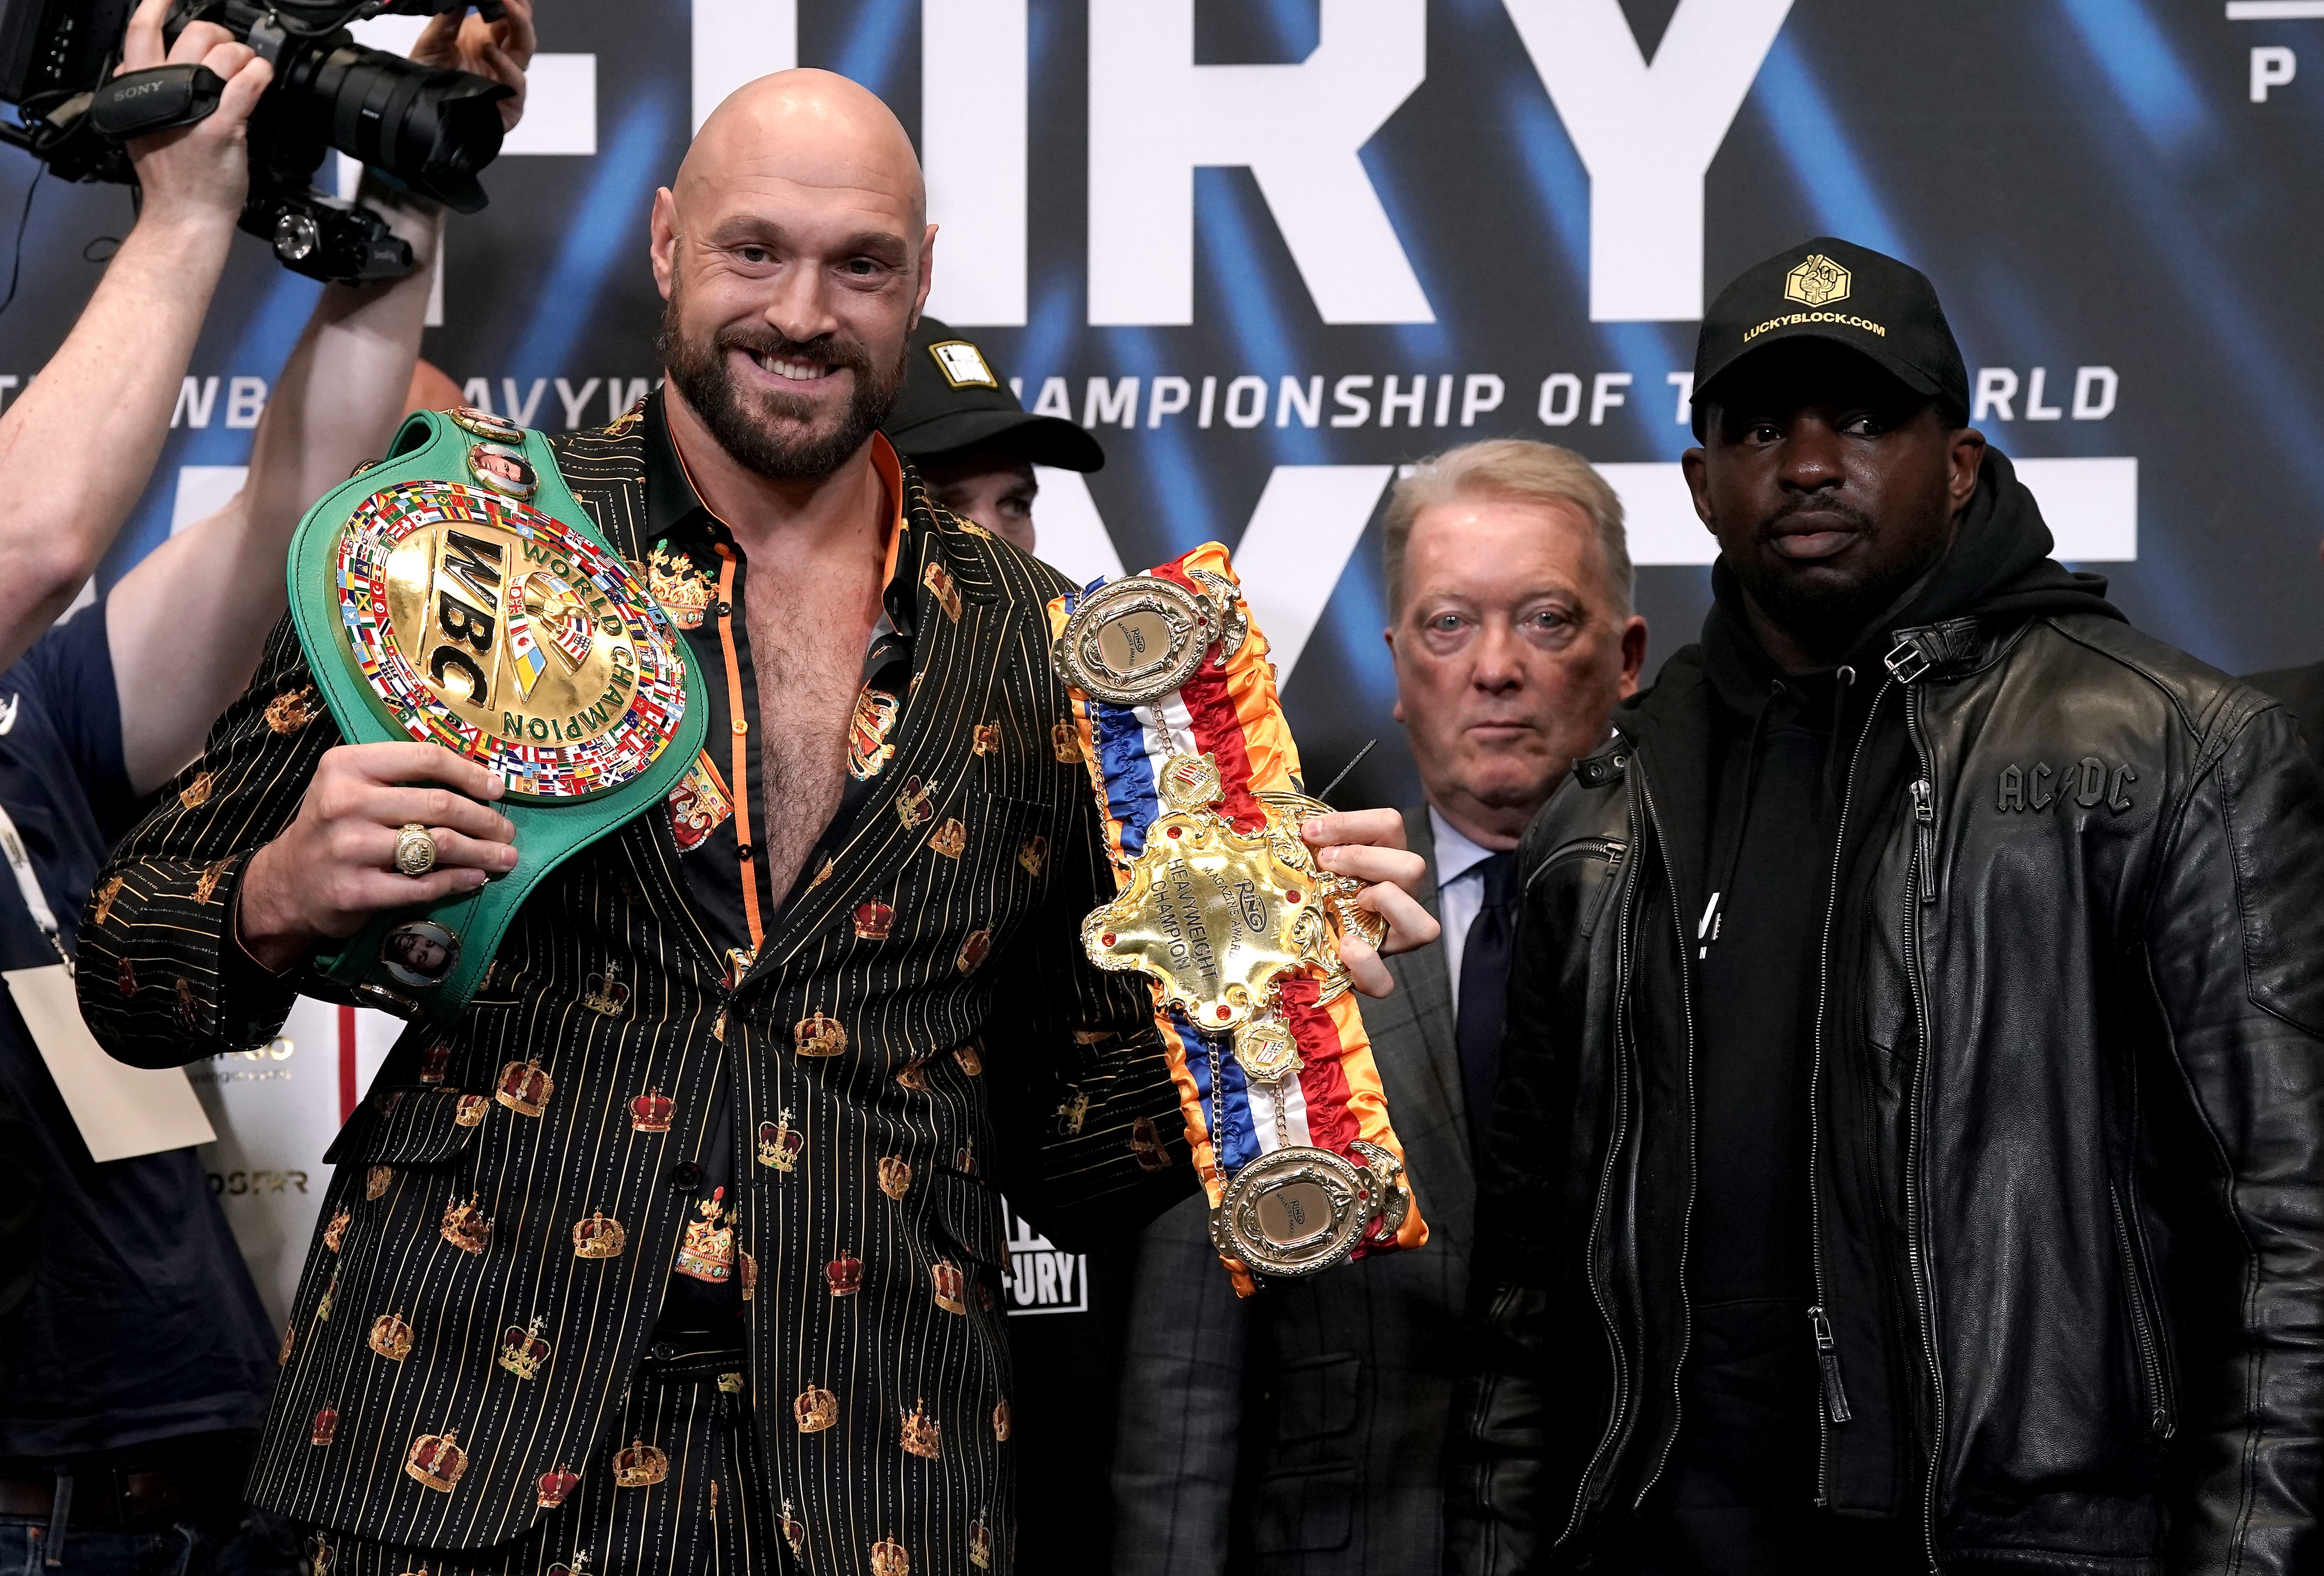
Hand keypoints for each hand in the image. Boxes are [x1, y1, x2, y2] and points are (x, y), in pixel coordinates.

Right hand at [117, 0, 272, 225]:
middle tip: (228, 51)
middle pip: (192, 34)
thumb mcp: (140, 128)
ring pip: (223, 53)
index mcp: (139, 89)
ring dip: (243, 55)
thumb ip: (140, 93)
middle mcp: (163, 92)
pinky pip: (247, 82)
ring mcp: (194, 107)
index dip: (157, 6)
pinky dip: (260, 72)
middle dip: (218, 35)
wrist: (184, 215)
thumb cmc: (171, 178)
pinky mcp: (223, 125)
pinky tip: (262, 76)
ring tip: (247, 70)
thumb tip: (139, 67)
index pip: (141, 33)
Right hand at [236, 742, 519, 972]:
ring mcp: (349, 848)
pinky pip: (424, 885)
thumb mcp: (352, 785)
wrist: (288, 882)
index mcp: (347, 766)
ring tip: (504, 856)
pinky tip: (476, 878)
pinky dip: (458, 881)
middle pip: (440, 805)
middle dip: (485, 820)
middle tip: (507, 830)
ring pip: (439, 845)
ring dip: (482, 852)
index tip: (496, 789)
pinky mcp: (356, 890)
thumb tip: (477, 780)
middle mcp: (345, 803)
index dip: (470, 773)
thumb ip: (402, 776)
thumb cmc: (335, 827)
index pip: (425, 759)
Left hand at [411, 0, 536, 131]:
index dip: (513, 4)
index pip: (508, 17)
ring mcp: (505, 80)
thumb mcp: (432, 42)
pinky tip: (490, 51)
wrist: (420, 114)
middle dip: (521, 12)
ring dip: (520, 27)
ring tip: (506, 8)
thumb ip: (447, 18)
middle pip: (522, 31)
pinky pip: (517, 84)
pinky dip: (507, 66)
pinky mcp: (510, 104)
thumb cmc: (427, 82)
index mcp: (485, 40)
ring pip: (525, 52)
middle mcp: (498, 58)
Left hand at [1301, 808, 1441, 998]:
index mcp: (1383, 861)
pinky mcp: (1374, 975)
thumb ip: (1310, 843)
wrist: (1299, 946)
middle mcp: (1398, 898)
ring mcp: (1392, 938)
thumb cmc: (1310, 893)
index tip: (1310, 832)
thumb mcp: (1311, 863)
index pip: (1388, 824)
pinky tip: (1344, 947)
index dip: (1351, 824)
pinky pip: (1386, 981)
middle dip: (1366, 859)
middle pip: (1413, 867)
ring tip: (1350, 901)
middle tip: (1325, 863)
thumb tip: (1295, 823)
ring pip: (1424, 925)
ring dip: (1386, 903)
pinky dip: (1367, 966)